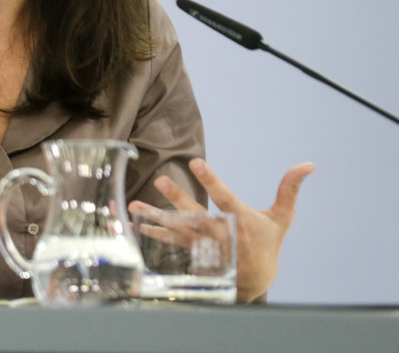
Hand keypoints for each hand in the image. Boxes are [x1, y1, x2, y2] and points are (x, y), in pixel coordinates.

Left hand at [129, 158, 314, 302]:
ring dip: (155, 216)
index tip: (195, 162)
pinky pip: (170, 242)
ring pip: (177, 228)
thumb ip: (289, 190)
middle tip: (160, 180)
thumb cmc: (268, 243)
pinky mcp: (193, 251)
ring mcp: (204, 244)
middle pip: (195, 213)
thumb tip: (308, 164)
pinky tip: (137, 225)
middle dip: (177, 197)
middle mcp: (220, 233)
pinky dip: (154, 234)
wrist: (255, 280)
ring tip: (134, 205)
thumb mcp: (282, 218)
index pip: (224, 197)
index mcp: (241, 221)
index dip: (210, 180)